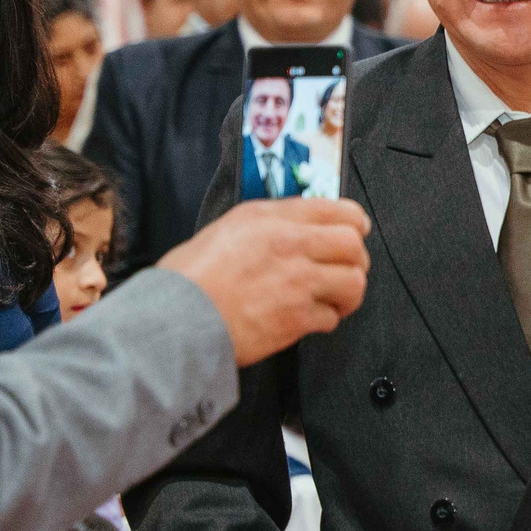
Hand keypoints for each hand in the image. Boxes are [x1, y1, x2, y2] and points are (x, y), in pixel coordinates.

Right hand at [160, 199, 370, 365]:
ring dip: (348, 293)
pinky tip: (307, 318)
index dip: (355, 222)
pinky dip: (325, 320)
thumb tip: (301, 228)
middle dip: (356, 259)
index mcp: (270, 218)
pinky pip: (332, 317)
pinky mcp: (297, 318)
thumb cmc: (190, 278)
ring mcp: (297, 283)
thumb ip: (269, 224)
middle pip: (353, 245)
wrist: (174, 319)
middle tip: (347, 270)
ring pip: (353, 283)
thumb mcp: (227, 229)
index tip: (356, 232)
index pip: (337, 210)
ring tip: (334, 299)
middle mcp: (289, 245)